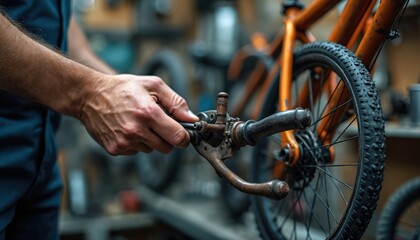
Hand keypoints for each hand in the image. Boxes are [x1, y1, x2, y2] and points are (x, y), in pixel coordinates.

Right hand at [79, 74, 198, 154]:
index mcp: (148, 113)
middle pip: (167, 147)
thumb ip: (176, 102)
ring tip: (139, 122)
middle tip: (159, 124)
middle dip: (167, 137)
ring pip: (151, 150)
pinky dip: (137, 142)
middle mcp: (136, 130)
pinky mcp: (115, 149)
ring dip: (151, 139)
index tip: (184, 133)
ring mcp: (124, 142)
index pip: (177, 137)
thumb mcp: (153, 85)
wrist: (90, 96)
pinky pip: (136, 151)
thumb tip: (191, 118)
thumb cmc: (122, 88)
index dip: (184, 136)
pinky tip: (128, 128)